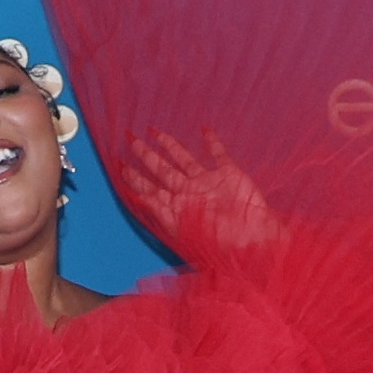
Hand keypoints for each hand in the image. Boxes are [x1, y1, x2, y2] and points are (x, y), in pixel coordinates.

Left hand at [124, 129, 281, 250]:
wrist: (252, 239)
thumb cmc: (218, 241)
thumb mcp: (181, 228)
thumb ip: (159, 211)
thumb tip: (135, 197)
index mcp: (176, 207)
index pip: (150, 189)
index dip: (135, 178)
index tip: (120, 165)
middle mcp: (189, 192)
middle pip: (162, 170)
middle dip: (146, 156)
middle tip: (131, 140)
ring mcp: (209, 182)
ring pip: (184, 159)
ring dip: (170, 146)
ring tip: (155, 133)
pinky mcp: (229, 174)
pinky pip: (218, 155)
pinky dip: (212, 142)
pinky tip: (205, 130)